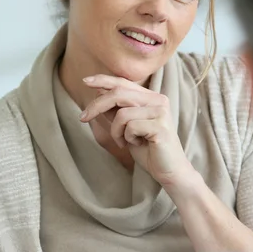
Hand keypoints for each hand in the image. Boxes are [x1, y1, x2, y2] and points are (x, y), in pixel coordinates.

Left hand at [81, 74, 195, 189]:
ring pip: (122, 113)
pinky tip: (136, 145)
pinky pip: (130, 127)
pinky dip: (126, 138)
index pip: (124, 83)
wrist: (169, 172)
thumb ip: (116, 110)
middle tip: (83, 118)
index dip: (104, 80)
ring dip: (115, 131)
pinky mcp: (160, 126)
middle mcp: (159, 100)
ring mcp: (161, 112)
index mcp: (152, 98)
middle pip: (119, 94)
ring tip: (123, 142)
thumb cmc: (148, 150)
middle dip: (96, 105)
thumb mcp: (126, 128)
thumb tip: (98, 92)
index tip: (85, 81)